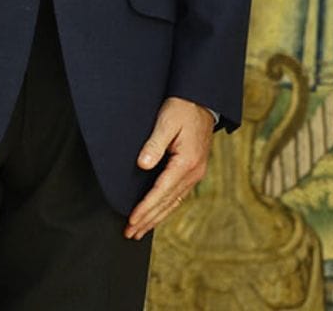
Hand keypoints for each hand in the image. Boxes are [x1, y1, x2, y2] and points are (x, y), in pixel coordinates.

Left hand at [124, 97, 213, 238]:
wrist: (202, 100)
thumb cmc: (183, 108)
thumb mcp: (166, 121)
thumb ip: (154, 144)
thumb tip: (142, 165)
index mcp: (187, 162)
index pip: (162, 192)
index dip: (146, 208)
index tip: (132, 220)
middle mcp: (194, 172)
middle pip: (168, 202)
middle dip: (148, 219)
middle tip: (130, 233)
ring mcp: (196, 172)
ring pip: (174, 202)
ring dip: (157, 217)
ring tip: (140, 230)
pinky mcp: (194, 170)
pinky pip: (179, 195)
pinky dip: (166, 207)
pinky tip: (158, 213)